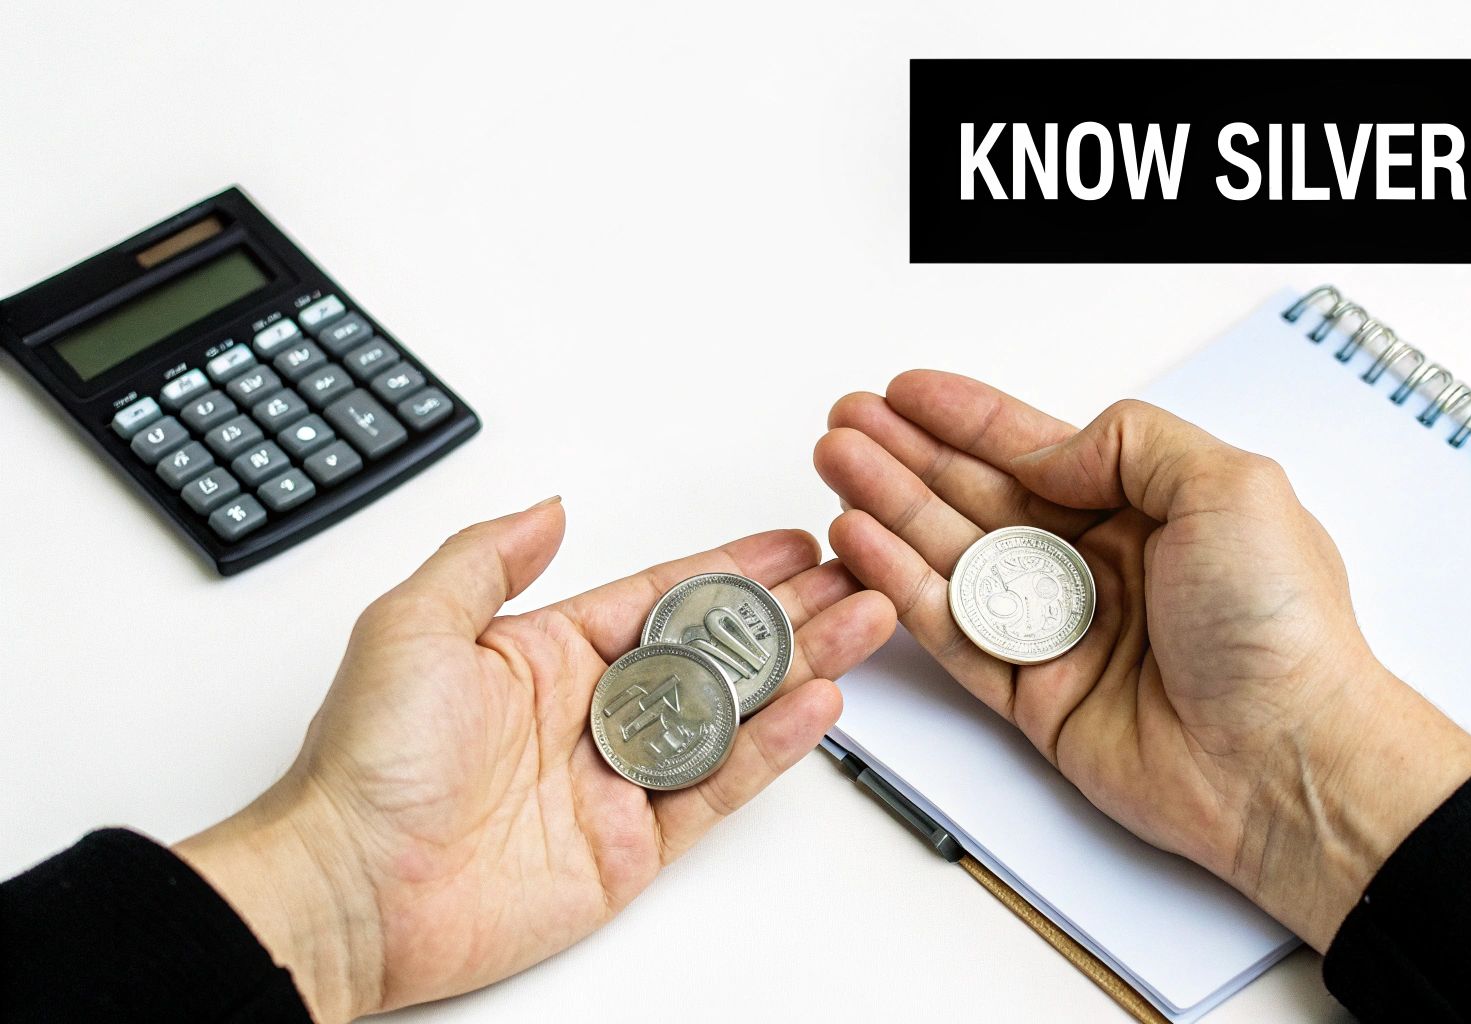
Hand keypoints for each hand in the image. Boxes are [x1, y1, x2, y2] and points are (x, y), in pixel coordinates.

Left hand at [175, 498, 895, 1021]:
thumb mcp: (414, 624)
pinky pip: (718, 788)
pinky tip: (816, 704)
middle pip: (712, 650)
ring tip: (862, 625)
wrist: (350, 890)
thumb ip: (489, 558)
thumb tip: (550, 508)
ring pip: (732, 713)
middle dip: (786, 612)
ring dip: (800, 667)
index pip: (661, 597)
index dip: (729, 568)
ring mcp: (616, 779)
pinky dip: (772, 746)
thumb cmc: (365, 762)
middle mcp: (590, 713)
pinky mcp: (632, 847)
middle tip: (852, 578)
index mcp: (546, 654)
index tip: (788, 542)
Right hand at [815, 372, 1470, 948]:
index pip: (1040, 449)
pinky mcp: (1035, 695)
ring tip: (836, 467)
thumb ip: (1128, 442)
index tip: (908, 392)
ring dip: (891, 508)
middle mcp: (1103, 565)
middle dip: (908, 456)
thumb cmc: (1281, 629)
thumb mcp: (1230, 485)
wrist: (1289, 760)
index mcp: (1152, 509)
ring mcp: (1066, 630)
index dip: (968, 418)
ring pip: (955, 557)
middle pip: (981, 497)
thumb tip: (1047, 451)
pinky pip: (953, 631)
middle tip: (847, 426)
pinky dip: (902, 586)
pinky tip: (863, 543)